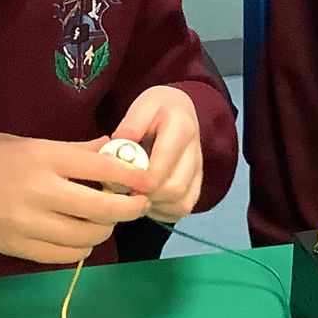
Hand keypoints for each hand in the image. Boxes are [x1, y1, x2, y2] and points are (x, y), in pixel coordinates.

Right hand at [0, 134, 152, 266]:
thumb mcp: (28, 141)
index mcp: (42, 158)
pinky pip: (64, 256)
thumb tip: (112, 150)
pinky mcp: (20, 248)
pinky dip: (80, 248)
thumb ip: (72, 150)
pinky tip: (80, 236)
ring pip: (86, 237)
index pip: (100, 169)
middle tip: (138, 204)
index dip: (132, 176)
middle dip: (127, 209)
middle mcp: (39, 192)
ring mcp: (29, 225)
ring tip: (105, 220)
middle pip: (101, 210)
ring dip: (104, 230)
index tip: (148, 179)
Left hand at [112, 85, 202, 224]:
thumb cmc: (155, 111)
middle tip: (124, 190)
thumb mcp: (141, 106)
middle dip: (147, 194)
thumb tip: (119, 145)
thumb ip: (131, 125)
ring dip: (154, 204)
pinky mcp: (196, 187)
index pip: (166, 159)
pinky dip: (161, 211)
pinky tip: (146, 199)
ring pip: (181, 203)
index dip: (143, 177)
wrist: (178, 112)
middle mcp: (196, 153)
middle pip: (175, 188)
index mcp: (182, 127)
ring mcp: (198, 173)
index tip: (122, 182)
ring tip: (134, 194)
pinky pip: (182, 209)